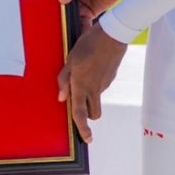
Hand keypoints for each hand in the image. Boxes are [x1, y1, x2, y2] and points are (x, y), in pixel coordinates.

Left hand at [57, 24, 127, 142]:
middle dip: (88, 114)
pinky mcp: (110, 77)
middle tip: (80, 103)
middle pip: (94, 113)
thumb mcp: (70, 60)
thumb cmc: (88, 45)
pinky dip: (95, 82)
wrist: (112, 36)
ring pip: (97, 98)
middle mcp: (94, 89)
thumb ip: (64, 80)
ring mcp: (104, 84)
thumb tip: (62, 98)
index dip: (83, 128)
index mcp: (82, 85)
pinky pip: (100, 85)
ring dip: (90, 94)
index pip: (81, 113)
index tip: (87, 139)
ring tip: (82, 75)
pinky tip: (91, 66)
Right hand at [58, 0, 133, 30]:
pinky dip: (82, 28)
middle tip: (58, 32)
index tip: (51, 19)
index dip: (53, 7)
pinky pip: (84, 22)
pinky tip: (82, 36)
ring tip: (69, 37)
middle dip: (61, 20)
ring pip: (72, 17)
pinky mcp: (91, 10)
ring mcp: (81, 3)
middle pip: (63, 9)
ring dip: (71, 26)